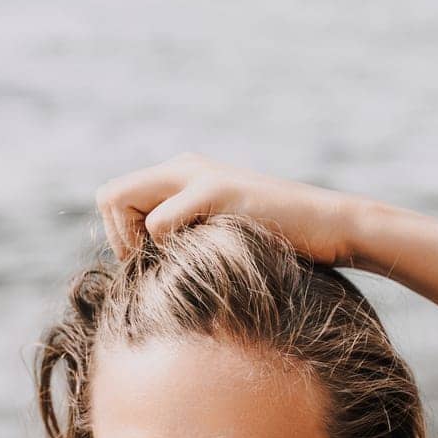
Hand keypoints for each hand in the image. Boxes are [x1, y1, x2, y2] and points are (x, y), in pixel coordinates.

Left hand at [95, 152, 362, 267]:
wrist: (329, 226)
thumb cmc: (279, 243)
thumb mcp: (221, 236)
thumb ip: (187, 239)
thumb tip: (149, 271)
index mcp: (181, 175)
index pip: (114, 198)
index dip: (120, 238)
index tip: (150, 266)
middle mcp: (183, 166)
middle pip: (108, 197)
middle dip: (120, 242)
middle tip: (153, 269)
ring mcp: (198, 175)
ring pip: (121, 201)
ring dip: (138, 244)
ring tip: (174, 264)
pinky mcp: (215, 191)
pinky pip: (159, 224)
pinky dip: (168, 248)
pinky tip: (201, 257)